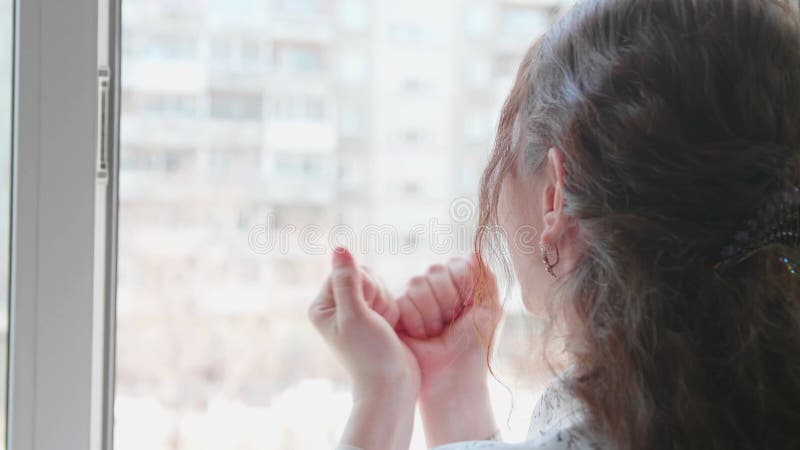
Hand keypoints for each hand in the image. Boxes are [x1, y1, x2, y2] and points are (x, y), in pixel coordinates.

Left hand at [308, 247, 418, 398]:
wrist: (392, 386)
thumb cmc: (371, 355)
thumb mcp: (356, 316)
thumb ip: (347, 281)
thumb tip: (339, 248)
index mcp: (322, 306)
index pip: (346, 271)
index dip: (364, 287)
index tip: (366, 314)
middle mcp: (336, 308)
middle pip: (364, 275)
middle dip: (377, 295)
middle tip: (376, 323)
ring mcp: (355, 313)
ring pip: (379, 285)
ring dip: (387, 303)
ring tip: (384, 328)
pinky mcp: (373, 318)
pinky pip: (389, 296)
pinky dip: (394, 310)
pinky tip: (391, 330)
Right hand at [396, 255, 500, 388]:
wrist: (452, 375)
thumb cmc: (473, 345)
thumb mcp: (490, 309)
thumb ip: (486, 278)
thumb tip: (474, 252)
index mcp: (458, 281)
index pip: (456, 265)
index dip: (462, 289)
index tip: (467, 310)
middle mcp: (435, 285)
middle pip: (435, 272)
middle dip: (447, 303)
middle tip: (449, 324)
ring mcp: (414, 297)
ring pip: (417, 284)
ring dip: (431, 315)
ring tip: (435, 333)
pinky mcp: (397, 311)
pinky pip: (403, 301)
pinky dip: (417, 323)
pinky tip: (421, 336)